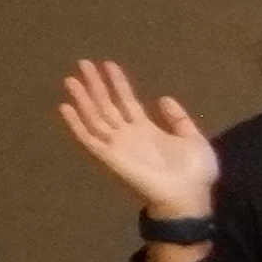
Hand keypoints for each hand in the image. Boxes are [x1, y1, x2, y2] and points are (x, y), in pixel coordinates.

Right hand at [57, 59, 220, 227]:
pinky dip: (76, 124)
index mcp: (147, 130)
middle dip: (95, 84)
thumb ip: (178, 119)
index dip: (118, 83)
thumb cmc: (195, 173)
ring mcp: (117, 145)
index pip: (127, 101)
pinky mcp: (109, 157)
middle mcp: (128, 135)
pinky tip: (66, 107)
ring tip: (71, 79)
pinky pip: (89, 139)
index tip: (108, 64)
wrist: (189, 198)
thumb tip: (164, 98)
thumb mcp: (193, 138)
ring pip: (95, 117)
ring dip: (83, 99)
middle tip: (83, 62)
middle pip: (106, 104)